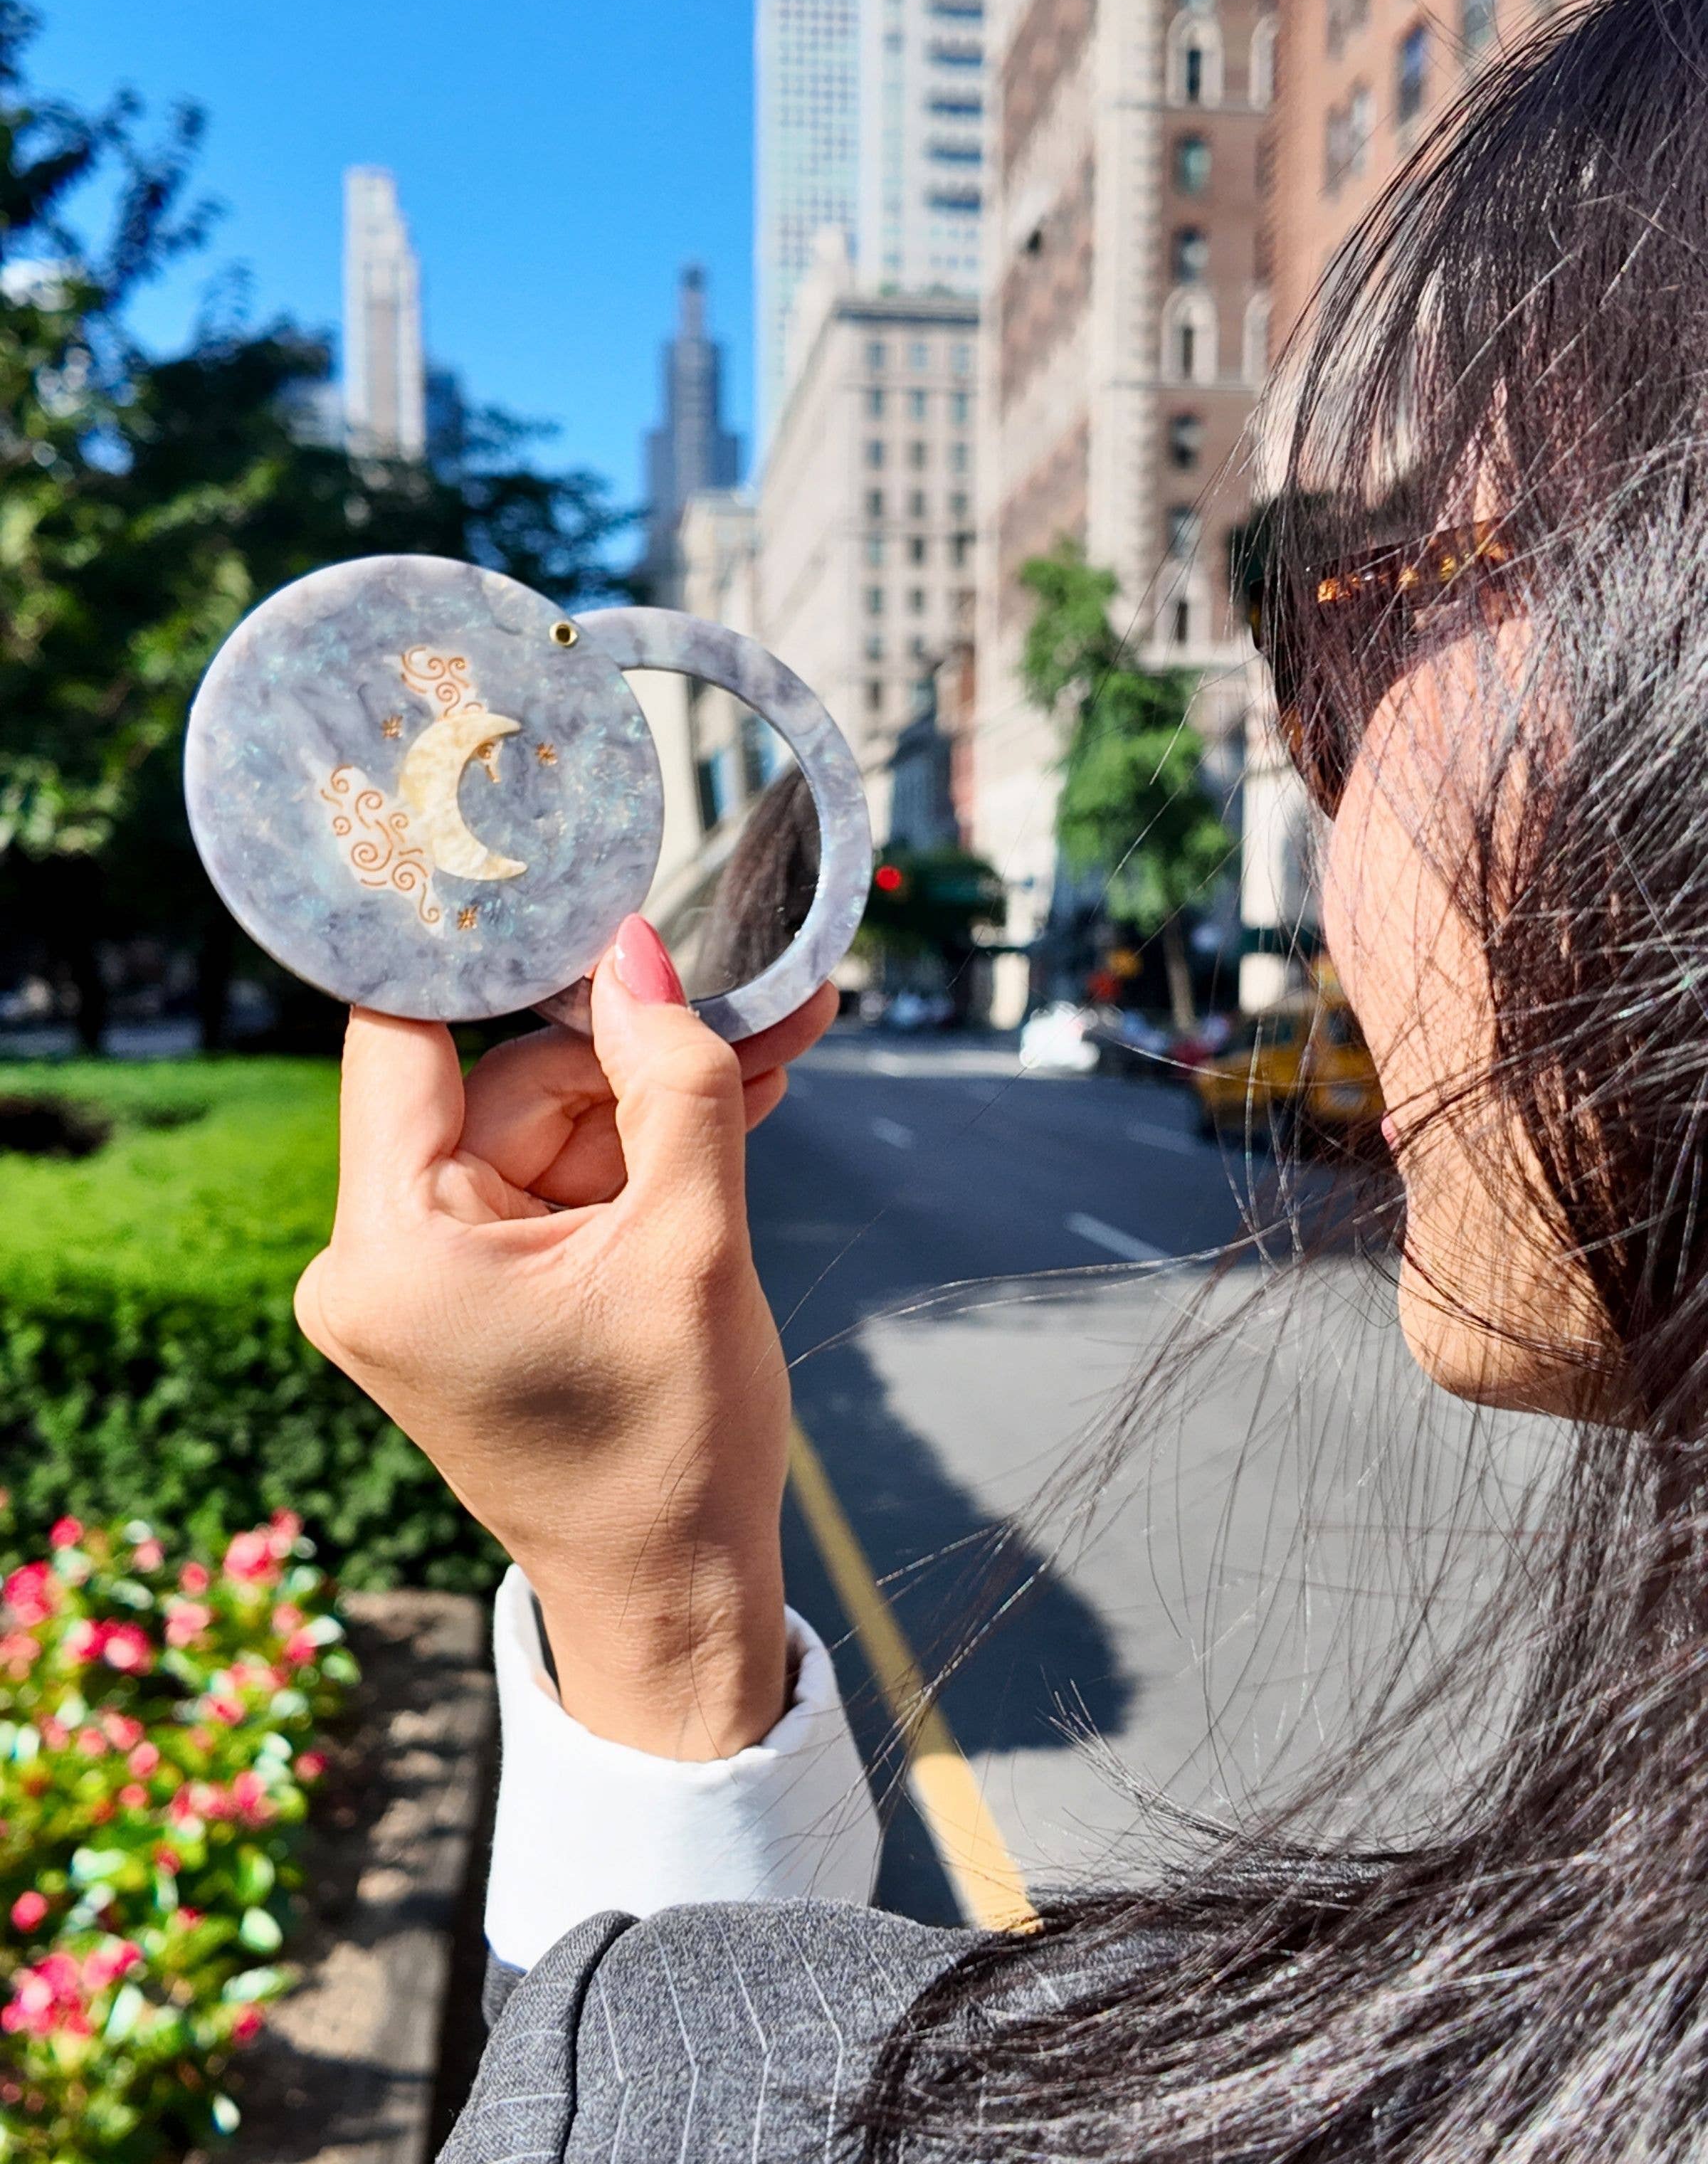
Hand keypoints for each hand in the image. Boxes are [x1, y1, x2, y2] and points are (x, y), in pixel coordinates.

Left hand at [294, 918, 837, 1757]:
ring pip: (539, 1128)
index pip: (402, 1035)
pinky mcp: (471, 1295)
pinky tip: (726, 1109)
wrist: (678, 1598)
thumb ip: (672, 1080)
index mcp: (393, 1254)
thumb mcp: (694, 1246)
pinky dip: (629, 1157)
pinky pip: (549, 1185)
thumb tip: (636, 950)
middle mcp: (378, 1260)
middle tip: (746, 998)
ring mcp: (423, 1280)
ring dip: (647, 1098)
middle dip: (624, 1044)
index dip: (470, 944)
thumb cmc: (676, 1452)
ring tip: (768, 1053)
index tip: (525, 854)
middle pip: (499, 1082)